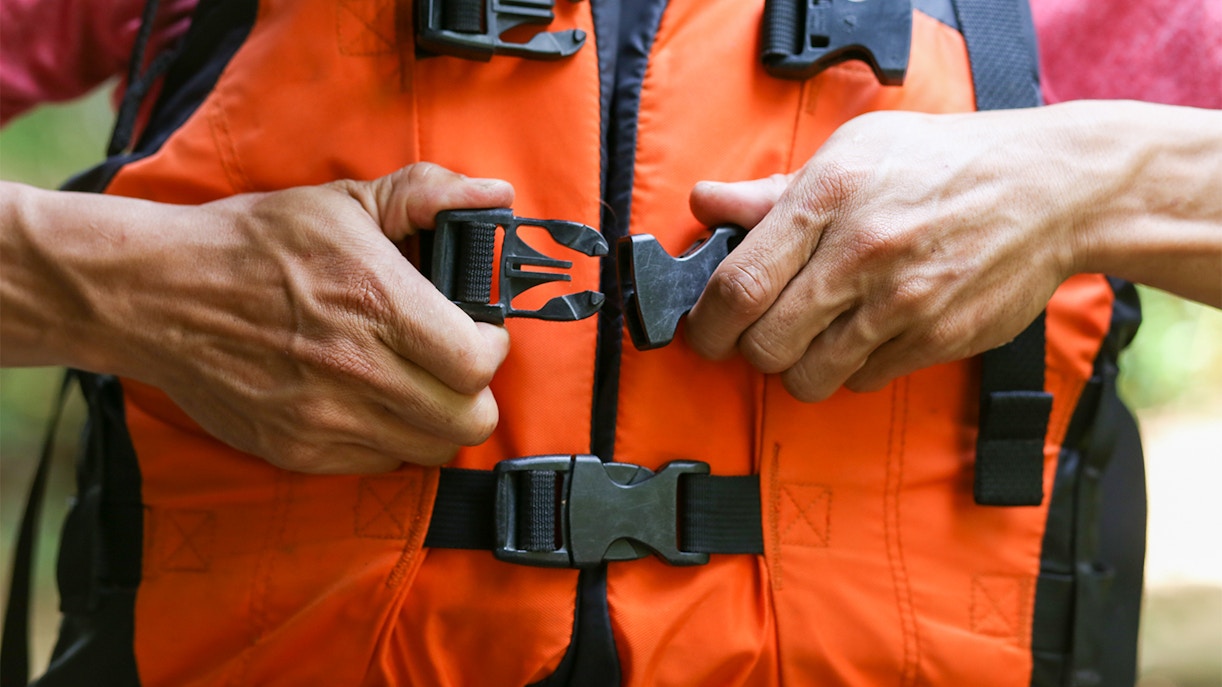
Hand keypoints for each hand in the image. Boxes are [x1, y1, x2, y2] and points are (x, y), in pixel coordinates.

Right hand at [1, 163, 513, 472]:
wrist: (158, 294)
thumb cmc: (254, 244)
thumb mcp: (344, 201)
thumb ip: (428, 196)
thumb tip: (496, 195)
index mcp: (376, 302)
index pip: (478, 364)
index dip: (491, 348)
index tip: (478, 331)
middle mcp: (355, 369)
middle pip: (467, 421)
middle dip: (474, 391)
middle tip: (453, 363)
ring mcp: (324, 418)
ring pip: (430, 451)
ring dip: (436, 420)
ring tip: (416, 383)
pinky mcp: (297, 451)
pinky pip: (380, 464)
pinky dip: (389, 439)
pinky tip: (370, 400)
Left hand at [684, 109, 1079, 401]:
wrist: (1050, 186)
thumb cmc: (944, 162)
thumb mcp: (853, 150)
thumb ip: (772, 192)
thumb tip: (705, 204)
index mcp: (828, 198)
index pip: (738, 285)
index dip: (707, 322)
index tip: (705, 330)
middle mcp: (861, 252)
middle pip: (766, 344)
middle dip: (750, 350)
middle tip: (759, 335)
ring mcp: (902, 302)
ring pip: (811, 376)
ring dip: (799, 367)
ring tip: (814, 337)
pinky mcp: (937, 339)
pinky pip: (864, 381)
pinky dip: (853, 369)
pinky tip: (866, 334)